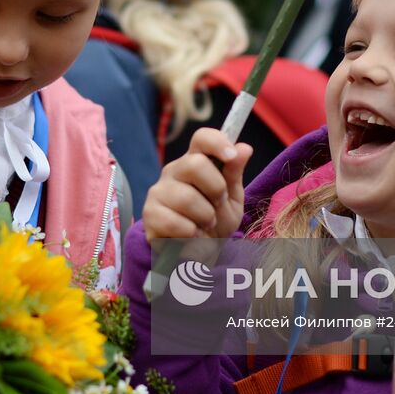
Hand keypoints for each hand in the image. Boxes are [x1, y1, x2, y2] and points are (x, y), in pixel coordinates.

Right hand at [142, 127, 252, 251]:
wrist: (198, 254)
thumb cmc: (215, 221)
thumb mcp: (231, 199)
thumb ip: (235, 173)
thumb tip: (244, 148)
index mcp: (195, 161)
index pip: (202, 138)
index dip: (217, 142)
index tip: (231, 156)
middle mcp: (174, 171)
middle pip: (195, 164)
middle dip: (216, 190)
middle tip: (217, 205)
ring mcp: (158, 191)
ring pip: (187, 198)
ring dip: (205, 218)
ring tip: (205, 225)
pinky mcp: (150, 215)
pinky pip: (176, 222)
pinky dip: (191, 235)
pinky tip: (191, 236)